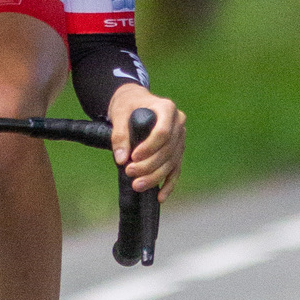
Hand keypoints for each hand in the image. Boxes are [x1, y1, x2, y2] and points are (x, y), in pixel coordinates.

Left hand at [108, 83, 184, 199]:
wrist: (134, 102)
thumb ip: (119, 135)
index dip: (149, 148)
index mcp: (167, 109)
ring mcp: (180, 138)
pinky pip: (176, 170)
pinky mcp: (178, 151)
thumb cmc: (127, 106)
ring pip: (172, 162)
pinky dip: (168, 184)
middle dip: (149, 165)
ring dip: (155, 177)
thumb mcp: (119, 114)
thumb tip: (121, 159)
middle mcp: (178, 123)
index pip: (163, 132)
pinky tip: (160, 197)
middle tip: (130, 173)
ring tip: (137, 185)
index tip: (133, 157)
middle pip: (168, 150)